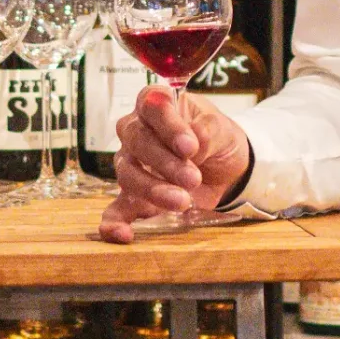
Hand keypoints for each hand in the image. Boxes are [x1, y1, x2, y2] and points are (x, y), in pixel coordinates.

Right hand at [100, 87, 252, 244]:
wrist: (225, 169)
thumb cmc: (217, 139)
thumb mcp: (223, 130)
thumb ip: (208, 131)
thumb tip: (195, 140)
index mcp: (157, 104)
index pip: (152, 105)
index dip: (168, 125)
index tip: (189, 146)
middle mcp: (136, 130)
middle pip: (137, 140)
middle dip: (165, 162)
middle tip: (192, 178)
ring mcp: (131, 163)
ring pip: (128, 173)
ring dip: (154, 189)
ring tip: (182, 201)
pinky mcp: (133, 196)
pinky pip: (115, 208)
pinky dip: (114, 223)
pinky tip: (123, 234)